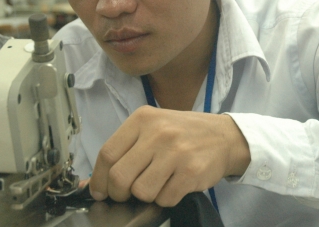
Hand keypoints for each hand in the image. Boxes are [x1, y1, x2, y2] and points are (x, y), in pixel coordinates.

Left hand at [90, 106, 250, 206]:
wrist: (225, 137)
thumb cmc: (184, 134)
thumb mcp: (153, 128)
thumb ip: (125, 150)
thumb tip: (93, 183)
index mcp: (143, 119)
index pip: (107, 154)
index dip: (99, 179)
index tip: (100, 191)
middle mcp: (158, 133)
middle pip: (120, 177)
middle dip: (119, 193)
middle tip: (127, 193)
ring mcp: (176, 152)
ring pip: (141, 191)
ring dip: (146, 195)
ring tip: (157, 184)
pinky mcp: (191, 171)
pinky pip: (164, 199)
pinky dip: (166, 199)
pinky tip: (174, 185)